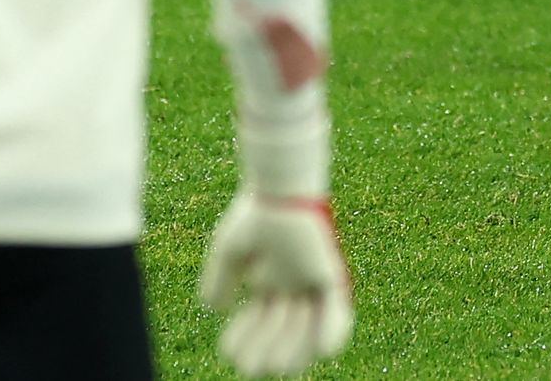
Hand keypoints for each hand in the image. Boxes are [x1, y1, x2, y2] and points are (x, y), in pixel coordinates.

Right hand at [200, 191, 352, 376]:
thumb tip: (212, 310)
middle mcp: (294, 281)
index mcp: (271, 277)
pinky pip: (338, 307)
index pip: (259, 318)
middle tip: (248, 369)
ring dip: (293, 348)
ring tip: (276, 367)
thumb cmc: (255, 213)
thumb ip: (220, 280)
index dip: (244, 337)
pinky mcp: (330, 272)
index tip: (228, 352)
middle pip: (283, 326)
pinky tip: (322, 351)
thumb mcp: (230, 252)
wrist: (278, 189)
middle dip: (266, 349)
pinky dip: (333, 330)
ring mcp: (312, 277)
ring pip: (307, 324)